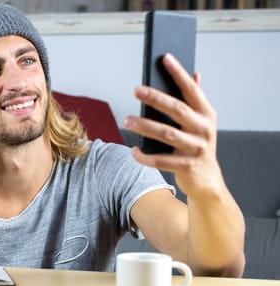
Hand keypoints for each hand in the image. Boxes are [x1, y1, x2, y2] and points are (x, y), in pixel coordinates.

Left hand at [124, 53, 223, 198]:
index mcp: (207, 114)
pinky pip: (161, 160)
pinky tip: (133, 151)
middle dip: (155, 98)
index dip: (178, 73)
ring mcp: (197, 148)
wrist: (207, 180)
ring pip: (167, 134)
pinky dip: (145, 156)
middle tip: (136, 90)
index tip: (165, 58)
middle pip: (177, 109)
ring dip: (144, 126)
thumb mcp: (201, 122)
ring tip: (126, 121)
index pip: (191, 89)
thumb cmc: (198, 146)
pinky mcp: (186, 166)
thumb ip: (196, 100)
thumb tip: (195, 73)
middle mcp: (204, 129)